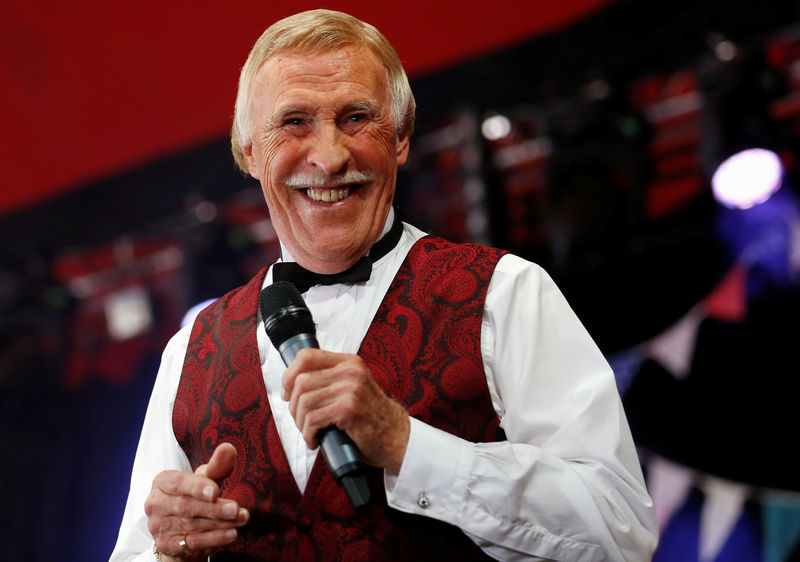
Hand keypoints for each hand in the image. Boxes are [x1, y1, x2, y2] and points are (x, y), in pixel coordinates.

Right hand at [145, 443, 248, 559]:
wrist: (182, 530)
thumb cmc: (196, 496)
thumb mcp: (207, 480)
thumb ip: (217, 466)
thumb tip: (229, 448)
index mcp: (162, 482)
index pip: (177, 483)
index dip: (196, 487)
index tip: (216, 491)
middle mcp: (155, 504)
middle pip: (185, 506)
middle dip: (214, 508)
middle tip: (236, 508)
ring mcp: (157, 526)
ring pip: (191, 525)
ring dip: (220, 523)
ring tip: (242, 518)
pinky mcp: (165, 545)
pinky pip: (191, 543)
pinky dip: (214, 538)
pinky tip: (232, 533)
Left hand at [282, 348, 409, 473]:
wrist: (396, 436)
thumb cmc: (370, 416)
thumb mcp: (352, 387)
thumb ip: (329, 380)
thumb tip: (291, 384)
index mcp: (348, 362)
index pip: (306, 356)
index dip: (289, 375)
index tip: (288, 394)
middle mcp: (350, 371)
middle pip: (301, 382)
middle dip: (294, 406)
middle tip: (302, 421)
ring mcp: (351, 389)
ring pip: (304, 402)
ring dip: (301, 423)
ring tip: (310, 432)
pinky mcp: (349, 409)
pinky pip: (313, 419)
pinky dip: (308, 434)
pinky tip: (315, 440)